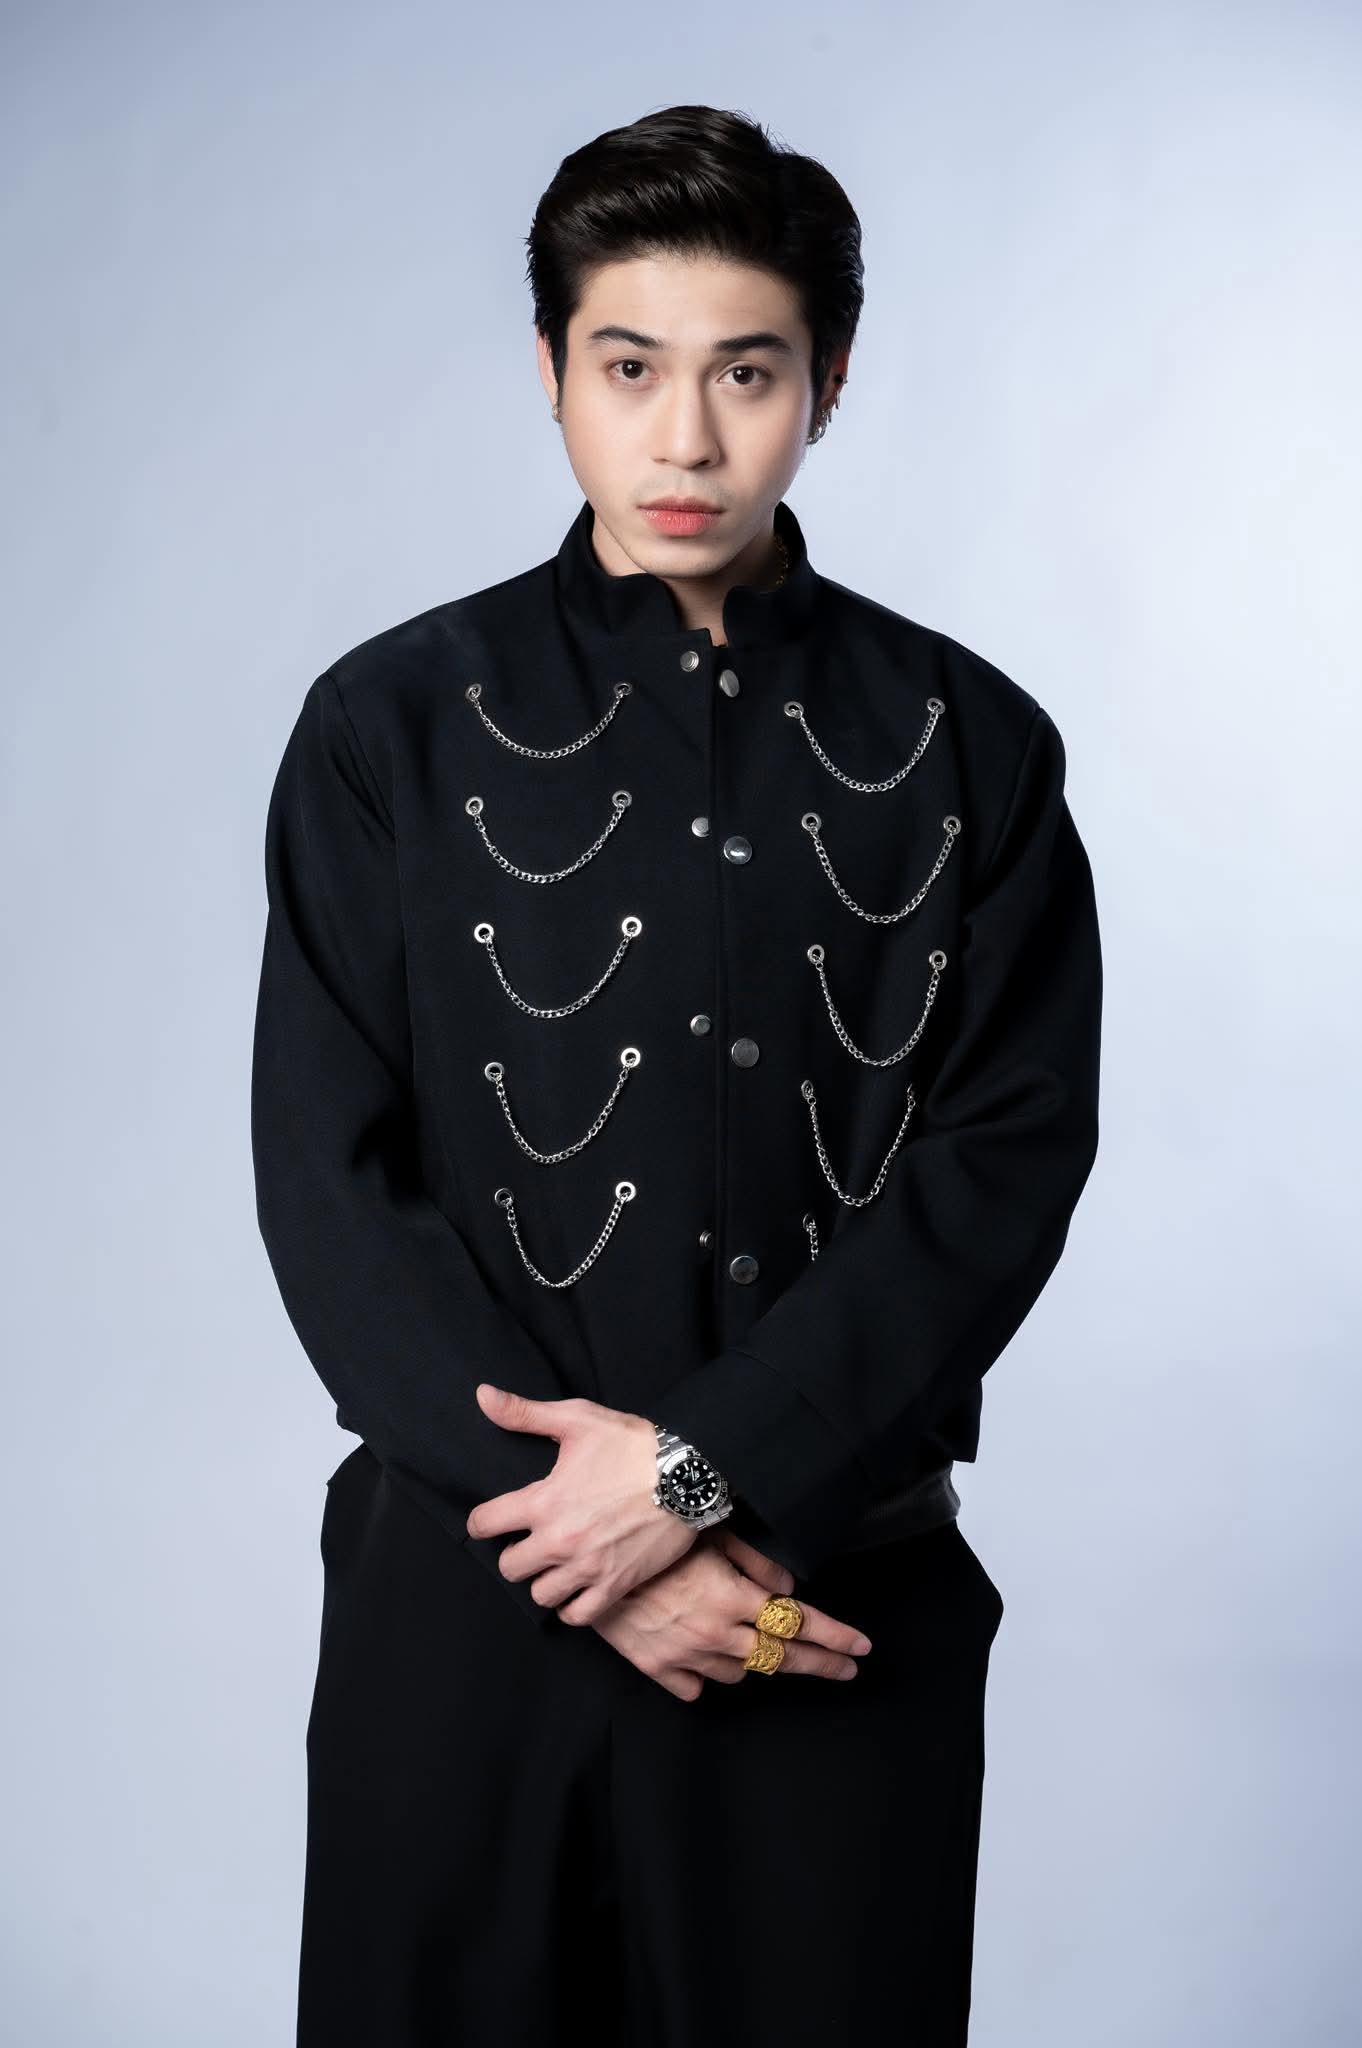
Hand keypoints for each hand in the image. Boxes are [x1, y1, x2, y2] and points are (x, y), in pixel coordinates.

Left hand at [464, 1386, 698, 1622]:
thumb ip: (524, 1413)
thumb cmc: (634, 1444)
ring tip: (554, 1564)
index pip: (485, 1524)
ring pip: (540, 1594)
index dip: (483, 1520)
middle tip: (530, 1540)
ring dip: (543, 1580)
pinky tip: (576, 1588)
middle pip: (509, 1567)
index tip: (492, 1519)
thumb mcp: (578, 1419)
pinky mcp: (615, 1585)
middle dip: (514, 1553)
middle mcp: (560, 1540)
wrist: (689, 1475)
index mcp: (544, 1501)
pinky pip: (577, 1615)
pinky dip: (572, 1606)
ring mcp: (588, 1567)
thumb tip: (483, 1395)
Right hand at [588, 1524, 873, 1701]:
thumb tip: (788, 1582)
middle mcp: (717, 1633)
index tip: (862, 1649)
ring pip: (739, 1674)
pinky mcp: (655, 1667)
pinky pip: (695, 1687)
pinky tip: (709, 1661)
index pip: (799, 1622)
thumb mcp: (710, 1533)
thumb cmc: (653, 1535)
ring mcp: (686, 1655)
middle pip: (781, 1658)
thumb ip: (755, 1560)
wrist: (588, 1558)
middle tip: (847, 1670)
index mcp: (735, 1597)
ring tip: (763, 1648)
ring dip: (754, 1661)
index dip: (835, 1636)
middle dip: (820, 1664)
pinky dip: (707, 1675)